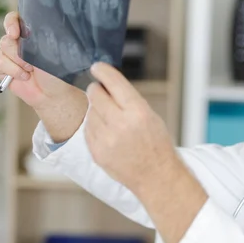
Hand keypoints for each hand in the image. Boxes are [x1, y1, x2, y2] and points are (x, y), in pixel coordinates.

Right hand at [0, 11, 75, 108]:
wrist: (54, 94)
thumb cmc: (58, 71)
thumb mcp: (53, 50)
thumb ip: (38, 36)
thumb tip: (26, 26)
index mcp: (33, 34)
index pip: (15, 18)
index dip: (10, 22)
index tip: (14, 33)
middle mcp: (20, 43)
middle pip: (6, 38)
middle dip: (17, 52)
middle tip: (31, 64)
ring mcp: (11, 55)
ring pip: (1, 51)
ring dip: (17, 63)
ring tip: (30, 71)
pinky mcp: (4, 69)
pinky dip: (12, 71)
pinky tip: (24, 77)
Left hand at [86, 62, 208, 242]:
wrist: (155, 175)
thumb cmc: (156, 144)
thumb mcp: (150, 115)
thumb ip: (128, 100)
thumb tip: (106, 84)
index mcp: (138, 111)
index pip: (114, 83)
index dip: (103, 71)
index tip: (96, 67)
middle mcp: (120, 124)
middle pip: (95, 95)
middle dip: (97, 91)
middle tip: (101, 92)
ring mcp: (106, 139)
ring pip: (90, 112)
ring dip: (97, 110)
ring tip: (112, 120)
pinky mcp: (96, 151)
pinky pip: (87, 129)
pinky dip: (94, 126)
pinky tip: (108, 132)